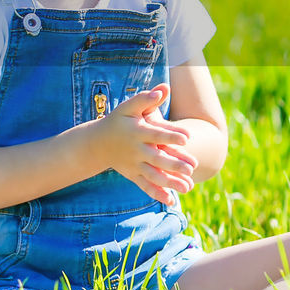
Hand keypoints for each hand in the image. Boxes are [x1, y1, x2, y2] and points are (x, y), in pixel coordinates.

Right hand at [86, 83, 196, 204]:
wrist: (97, 143)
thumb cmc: (117, 121)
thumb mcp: (128, 107)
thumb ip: (146, 98)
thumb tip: (164, 88)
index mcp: (137, 132)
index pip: (156, 134)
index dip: (171, 135)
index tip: (187, 137)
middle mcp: (136, 150)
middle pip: (157, 158)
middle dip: (174, 164)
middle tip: (192, 167)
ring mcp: (134, 165)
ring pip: (154, 176)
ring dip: (170, 183)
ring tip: (188, 187)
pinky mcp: (133, 175)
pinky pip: (145, 186)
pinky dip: (157, 194)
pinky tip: (171, 201)